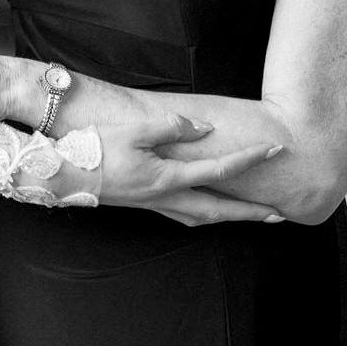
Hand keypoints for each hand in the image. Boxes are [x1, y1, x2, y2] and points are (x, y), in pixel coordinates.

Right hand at [95, 110, 283, 222]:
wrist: (66, 175)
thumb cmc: (96, 150)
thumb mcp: (134, 129)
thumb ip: (172, 127)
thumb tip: (204, 129)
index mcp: (169, 178)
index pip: (220, 169)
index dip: (250, 158)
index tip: (275, 150)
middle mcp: (168, 197)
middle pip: (221, 210)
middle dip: (252, 212)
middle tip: (281, 214)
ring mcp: (157, 205)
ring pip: (204, 217)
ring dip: (232, 217)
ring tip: (253, 215)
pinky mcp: (147, 205)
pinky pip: (187, 215)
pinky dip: (207, 215)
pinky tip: (208, 210)